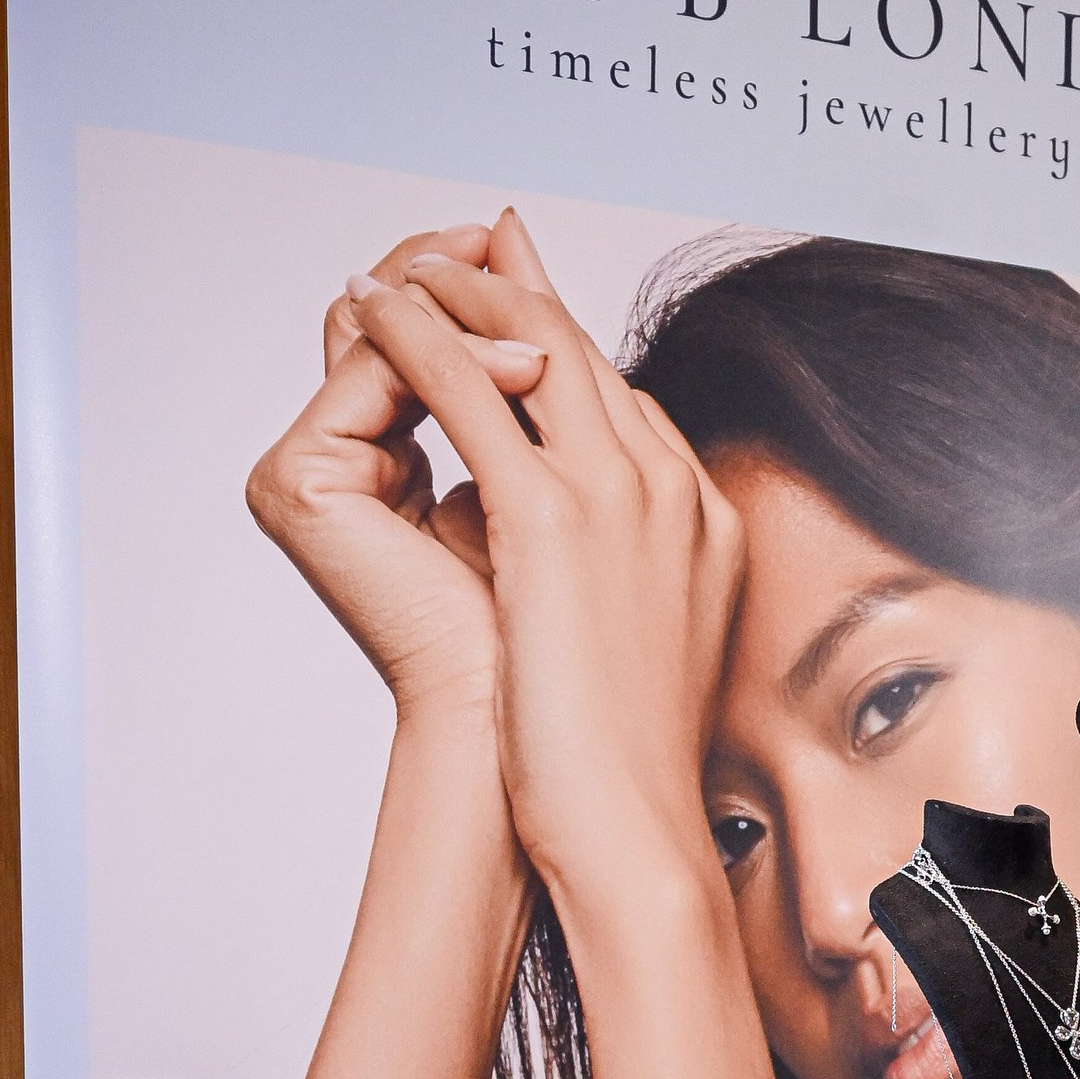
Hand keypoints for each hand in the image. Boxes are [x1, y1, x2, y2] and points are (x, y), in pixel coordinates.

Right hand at [245, 224, 546, 717]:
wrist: (515, 736)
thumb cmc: (545, 645)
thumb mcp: (548, 496)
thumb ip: (531, 404)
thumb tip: (555, 317)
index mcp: (388, 461)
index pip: (428, 347)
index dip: (478, 290)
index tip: (526, 241)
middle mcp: (340, 460)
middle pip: (393, 328)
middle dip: (455, 274)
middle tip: (503, 226)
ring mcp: (311, 470)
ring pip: (379, 337)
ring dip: (461, 314)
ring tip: (536, 320)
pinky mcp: (299, 485)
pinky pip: (372, 376)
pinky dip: (443, 356)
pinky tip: (519, 368)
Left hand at [343, 211, 741, 911]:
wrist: (636, 826)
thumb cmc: (631, 770)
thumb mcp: (642, 650)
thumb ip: (620, 584)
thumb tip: (578, 577)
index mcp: (702, 519)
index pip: (624, 400)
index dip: (558, 345)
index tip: (514, 313)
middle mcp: (671, 487)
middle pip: (583, 346)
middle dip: (511, 285)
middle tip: (453, 252)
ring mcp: (619, 493)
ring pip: (529, 342)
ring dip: (457, 290)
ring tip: (400, 271)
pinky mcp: (552, 517)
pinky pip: (468, 387)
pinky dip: (420, 335)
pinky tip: (377, 315)